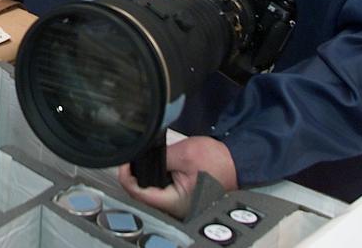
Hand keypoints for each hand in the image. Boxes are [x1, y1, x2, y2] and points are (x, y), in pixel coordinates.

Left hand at [118, 136, 237, 218]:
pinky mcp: (181, 197)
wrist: (237, 161)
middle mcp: (176, 208)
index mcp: (175, 202)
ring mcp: (178, 204)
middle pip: (142, 195)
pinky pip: (161, 190)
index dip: (126, 177)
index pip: (140, 193)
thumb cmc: (217, 161)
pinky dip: (154, 178)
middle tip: (129, 158)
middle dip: (133, 176)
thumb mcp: (184, 153)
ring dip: (143, 177)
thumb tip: (141, 159)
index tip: (124, 162)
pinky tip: (153, 167)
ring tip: (139, 160)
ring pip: (151, 193)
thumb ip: (160, 158)